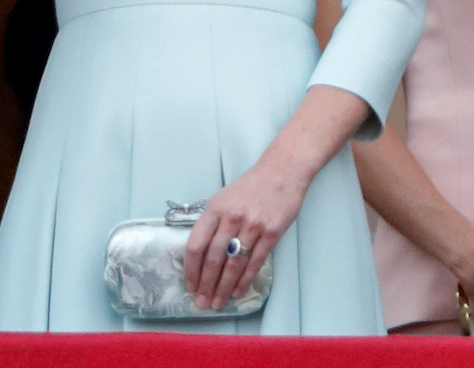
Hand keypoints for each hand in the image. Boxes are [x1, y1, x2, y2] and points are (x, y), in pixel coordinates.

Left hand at [183, 162, 306, 310]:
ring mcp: (253, 225)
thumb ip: (211, 222)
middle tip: (203, 302)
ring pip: (234, 264)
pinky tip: (238, 290)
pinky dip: (245, 280)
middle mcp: (232, 217)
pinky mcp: (272, 231)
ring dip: (224, 287)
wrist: (283, 170)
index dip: (191, 270)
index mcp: (215, 209)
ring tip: (219, 301)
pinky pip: (255, 262)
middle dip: (206, 285)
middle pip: (213, 259)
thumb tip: (200, 254)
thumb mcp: (223, 197)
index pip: (196, 245)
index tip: (190, 286)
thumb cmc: (251, 185)